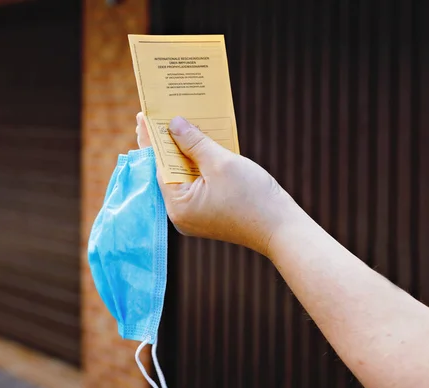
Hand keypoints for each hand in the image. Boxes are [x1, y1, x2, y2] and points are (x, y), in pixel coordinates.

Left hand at [136, 112, 286, 256]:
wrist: (283, 230)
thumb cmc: (253, 198)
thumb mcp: (221, 163)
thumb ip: (194, 143)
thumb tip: (174, 124)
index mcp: (178, 206)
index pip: (158, 166)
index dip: (152, 139)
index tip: (144, 117)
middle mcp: (181, 214)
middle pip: (168, 171)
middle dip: (166, 143)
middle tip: (156, 116)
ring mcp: (194, 216)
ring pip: (183, 177)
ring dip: (183, 152)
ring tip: (176, 125)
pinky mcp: (208, 213)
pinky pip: (196, 184)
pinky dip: (196, 165)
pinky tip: (198, 144)